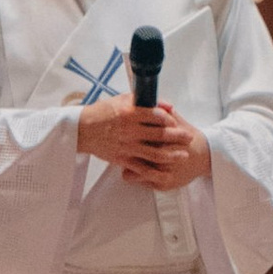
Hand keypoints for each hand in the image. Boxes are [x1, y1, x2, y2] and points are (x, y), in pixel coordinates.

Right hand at [76, 101, 210, 191]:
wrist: (83, 129)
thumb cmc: (103, 112)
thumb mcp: (123, 100)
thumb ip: (146, 101)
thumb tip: (168, 106)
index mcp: (130, 113)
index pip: (157, 116)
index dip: (170, 119)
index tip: (176, 122)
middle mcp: (130, 130)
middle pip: (160, 134)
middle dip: (177, 137)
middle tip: (189, 138)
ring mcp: (127, 146)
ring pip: (154, 153)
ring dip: (172, 155)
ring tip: (183, 155)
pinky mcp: (122, 159)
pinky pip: (141, 168)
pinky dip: (155, 172)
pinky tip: (166, 173)